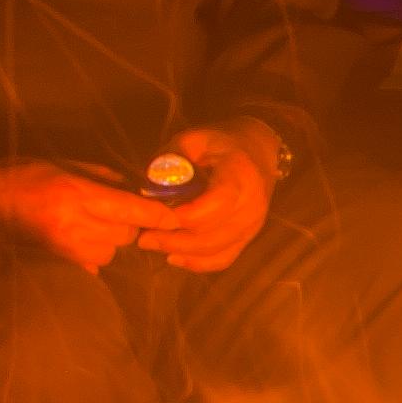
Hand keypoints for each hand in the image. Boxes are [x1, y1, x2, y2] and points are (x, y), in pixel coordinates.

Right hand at [0, 162, 162, 275]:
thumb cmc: (21, 174)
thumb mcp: (64, 164)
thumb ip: (102, 178)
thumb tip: (135, 190)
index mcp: (75, 194)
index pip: (130, 209)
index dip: (157, 213)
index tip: (175, 215)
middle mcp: (72, 225)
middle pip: (125, 233)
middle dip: (129, 222)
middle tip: (114, 208)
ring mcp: (64, 248)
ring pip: (112, 251)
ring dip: (112, 239)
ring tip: (91, 222)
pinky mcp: (58, 261)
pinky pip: (94, 262)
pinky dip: (95, 251)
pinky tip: (79, 236)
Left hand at [137, 125, 277, 273]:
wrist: (258, 151)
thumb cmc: (222, 143)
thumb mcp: (193, 139)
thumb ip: (170, 161)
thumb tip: (148, 190)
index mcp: (241, 176)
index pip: (213, 207)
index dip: (182, 217)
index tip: (153, 217)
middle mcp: (252, 206)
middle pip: (211, 236)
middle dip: (173, 240)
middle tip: (143, 237)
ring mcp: (253, 225)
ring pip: (215, 252)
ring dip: (181, 252)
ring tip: (153, 244)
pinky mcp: (248, 237)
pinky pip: (223, 259)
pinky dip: (197, 263)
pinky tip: (174, 257)